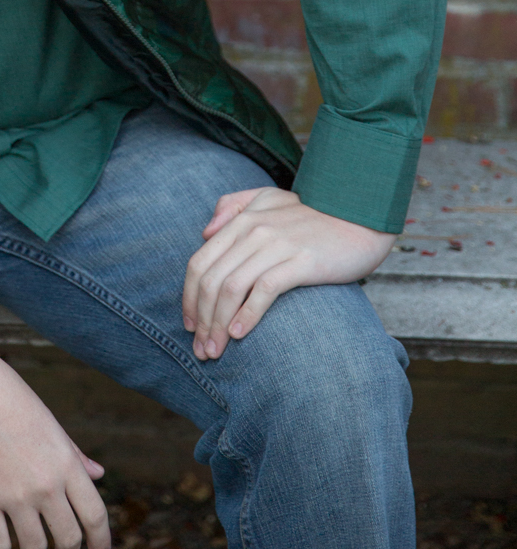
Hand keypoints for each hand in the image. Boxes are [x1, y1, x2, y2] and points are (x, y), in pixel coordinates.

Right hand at [0, 351, 109, 548]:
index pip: (95, 515)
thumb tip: (99, 475)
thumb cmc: (7, 398)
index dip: (101, 542)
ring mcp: (14, 495)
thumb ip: (74, 454)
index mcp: (65, 462)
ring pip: (35, 548)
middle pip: (68, 539)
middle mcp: (45, 484)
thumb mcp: (48, 423)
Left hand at [181, 186, 395, 361]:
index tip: (189, 325)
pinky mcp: (301, 261)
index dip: (188, 297)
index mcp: (242, 220)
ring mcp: (276, 245)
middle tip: (201, 349)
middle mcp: (253, 230)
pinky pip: (264, 290)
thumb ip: (233, 206)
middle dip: (201, 319)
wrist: (360, 215)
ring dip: (218, 324)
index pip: (199, 262)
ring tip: (216, 351)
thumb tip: (205, 231)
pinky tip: (239, 334)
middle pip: (211, 280)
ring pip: (232, 288)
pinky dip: (247, 314)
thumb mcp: (269, 198)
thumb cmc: (314, 214)